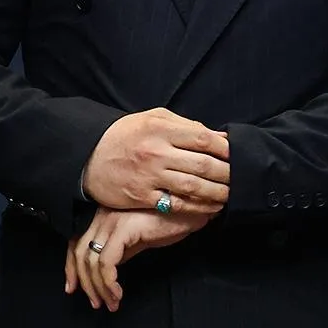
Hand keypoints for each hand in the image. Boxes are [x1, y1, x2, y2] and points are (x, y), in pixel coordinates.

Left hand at [65, 206, 207, 310]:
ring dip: (99, 287)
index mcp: (103, 215)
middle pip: (80, 254)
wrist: (194, 211)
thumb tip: (105, 270)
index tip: (73, 288)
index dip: (71, 268)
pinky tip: (118, 293)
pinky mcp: (123, 229)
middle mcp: (102, 215)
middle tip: (97, 303)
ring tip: (111, 303)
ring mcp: (111, 220)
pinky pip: (107, 262)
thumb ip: (120, 250)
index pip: (76, 243)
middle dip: (86, 283)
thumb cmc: (172, 221)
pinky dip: (109, 282)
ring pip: (91, 261)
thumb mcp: (139, 238)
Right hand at [83, 108, 230, 215]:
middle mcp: (157, 152)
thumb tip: (219, 136)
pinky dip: (197, 208)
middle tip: (240, 178)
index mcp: (162, 129)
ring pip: (193, 187)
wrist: (87, 155)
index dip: (225, 149)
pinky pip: (175, 204)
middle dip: (227, 173)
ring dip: (218, 193)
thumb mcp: (154, 119)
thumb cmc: (126, 134)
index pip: (204, 139)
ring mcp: (149, 176)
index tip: (237, 155)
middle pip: (203, 165)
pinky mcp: (141, 196)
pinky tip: (211, 208)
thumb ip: (187, 126)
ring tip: (230, 194)